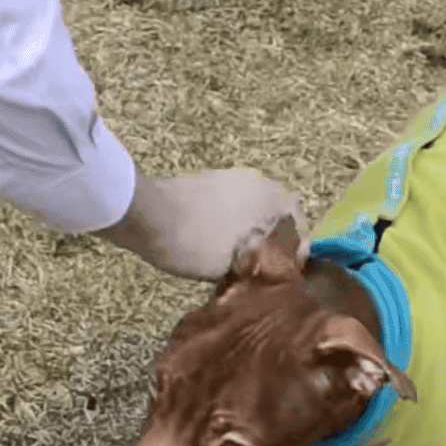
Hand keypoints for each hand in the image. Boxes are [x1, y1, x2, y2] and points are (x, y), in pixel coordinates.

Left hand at [97, 167, 308, 280]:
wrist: (145, 216)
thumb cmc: (199, 242)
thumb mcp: (240, 262)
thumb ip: (272, 258)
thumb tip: (295, 257)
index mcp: (272, 196)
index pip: (299, 220)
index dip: (294, 246)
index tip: (282, 268)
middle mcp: (257, 180)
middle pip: (275, 212)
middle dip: (272, 236)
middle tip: (260, 264)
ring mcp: (229, 177)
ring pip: (252, 207)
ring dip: (250, 228)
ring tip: (237, 257)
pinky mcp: (206, 181)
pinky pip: (231, 203)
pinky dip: (231, 221)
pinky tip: (217, 242)